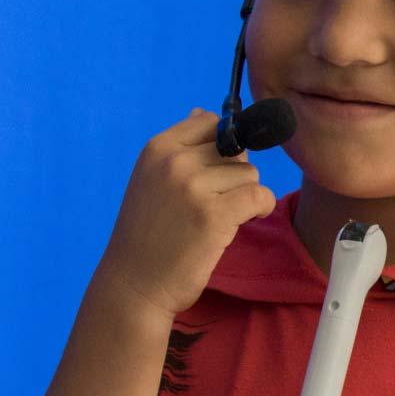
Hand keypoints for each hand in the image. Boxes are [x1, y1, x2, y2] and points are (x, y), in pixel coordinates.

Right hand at [94, 109, 276, 317]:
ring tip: (220, 217)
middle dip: (235, 177)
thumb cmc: (148, 233)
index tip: (214, 174)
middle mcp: (175, 161)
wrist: (134, 282)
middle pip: (236, 151)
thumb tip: (205, 112)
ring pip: (250, 174)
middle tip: (215, 203)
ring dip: (245, 196)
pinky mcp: (214, 215)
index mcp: (157, 148)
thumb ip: (181, 148)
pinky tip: (241, 223)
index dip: (224, 148)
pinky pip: (260, 196)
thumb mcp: (152, 180)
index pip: (211, 123)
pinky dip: (260, 209)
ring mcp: (194, 187)